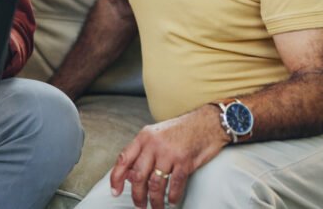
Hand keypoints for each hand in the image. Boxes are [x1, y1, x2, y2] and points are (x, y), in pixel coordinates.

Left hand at [110, 104, 228, 208]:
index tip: (115, 191)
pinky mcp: (184, 161)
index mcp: (144, 137)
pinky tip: (172, 202)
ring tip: (156, 207)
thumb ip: (143, 152)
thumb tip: (130, 175)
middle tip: (139, 206)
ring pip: (155, 184)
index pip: (124, 159)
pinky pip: (174, 185)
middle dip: (137, 195)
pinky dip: (173, 197)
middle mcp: (154, 144)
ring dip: (155, 200)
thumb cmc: (182, 130)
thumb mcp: (157, 135)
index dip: (116, 178)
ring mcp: (169, 152)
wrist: (208, 122)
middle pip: (138, 176)